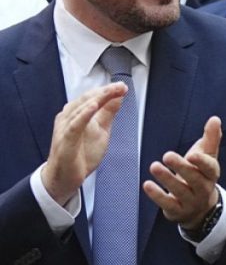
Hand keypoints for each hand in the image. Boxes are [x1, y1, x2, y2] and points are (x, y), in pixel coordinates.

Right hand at [41, 83, 127, 204]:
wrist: (66, 178)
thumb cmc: (80, 154)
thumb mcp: (101, 131)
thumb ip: (108, 114)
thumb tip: (118, 97)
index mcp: (76, 114)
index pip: (92, 97)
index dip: (107, 91)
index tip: (122, 87)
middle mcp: (68, 118)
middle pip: (86, 100)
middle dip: (104, 92)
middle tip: (120, 87)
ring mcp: (64, 129)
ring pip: (79, 109)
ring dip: (96, 99)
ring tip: (110, 92)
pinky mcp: (65, 141)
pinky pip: (74, 126)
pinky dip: (83, 115)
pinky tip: (93, 107)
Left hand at [144, 116, 220, 229]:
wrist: (200, 208)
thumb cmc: (201, 175)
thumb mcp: (207, 157)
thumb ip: (210, 138)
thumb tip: (215, 119)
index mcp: (211, 174)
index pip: (210, 168)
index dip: (202, 162)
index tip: (193, 154)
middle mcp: (203, 189)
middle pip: (194, 179)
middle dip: (181, 167)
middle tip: (167, 155)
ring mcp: (191, 202)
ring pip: (180, 191)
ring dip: (167, 179)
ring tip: (154, 166)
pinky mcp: (177, 211)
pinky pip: (167, 204)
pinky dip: (157, 195)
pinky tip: (147, 185)